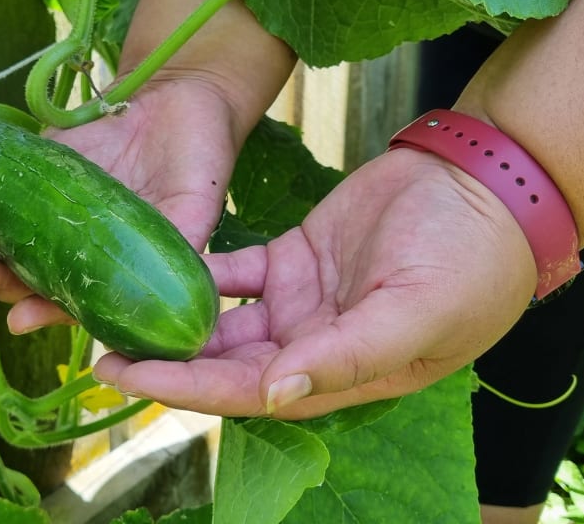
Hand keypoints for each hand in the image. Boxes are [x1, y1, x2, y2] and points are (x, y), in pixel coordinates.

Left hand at [0, 77, 241, 330]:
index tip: (20, 320)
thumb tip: (165, 297)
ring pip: (4, 239)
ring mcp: (55, 210)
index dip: (45, 313)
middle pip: (26, 275)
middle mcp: (79, 246)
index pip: (73, 302)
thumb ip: (180, 245)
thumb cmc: (200, 155)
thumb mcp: (198, 205)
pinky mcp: (39, 171)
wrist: (181, 92)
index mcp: (115, 268)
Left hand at [94, 148, 538, 418]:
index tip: (126, 372)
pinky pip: (237, 271)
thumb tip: (275, 396)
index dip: (186, 386)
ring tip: (115, 307)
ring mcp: (302, 302)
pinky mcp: (295, 258)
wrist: (484, 188)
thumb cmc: (469, 261)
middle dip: (165, 358)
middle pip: (224, 362)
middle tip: (98, 343)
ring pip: (223, 320)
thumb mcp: (416, 314)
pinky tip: (157, 261)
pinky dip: (199, 270)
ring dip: (173, 318)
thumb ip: (346, 356)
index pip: (248, 391)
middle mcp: (312, 345)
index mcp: (340, 373)